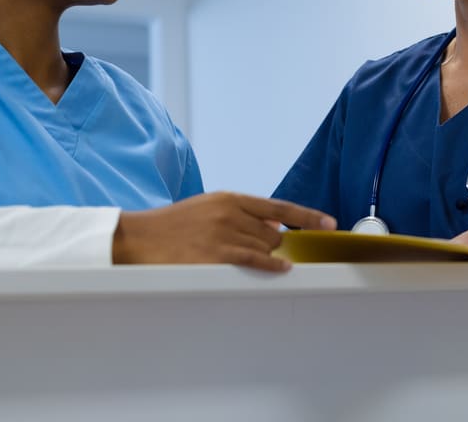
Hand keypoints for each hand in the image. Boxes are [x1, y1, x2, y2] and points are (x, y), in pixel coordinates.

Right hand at [112, 192, 335, 270]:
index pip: (279, 206)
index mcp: (229, 199)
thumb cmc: (172, 226)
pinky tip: (283, 268)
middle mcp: (230, 213)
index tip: (329, 223)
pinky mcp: (215, 255)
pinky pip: (254, 260)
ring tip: (247, 261)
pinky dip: (272, 265)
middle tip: (265, 254)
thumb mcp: (208, 209)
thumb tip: (272, 229)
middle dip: (276, 246)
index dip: (307, 216)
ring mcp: (223, 234)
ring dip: (268, 257)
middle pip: (274, 233)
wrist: (138, 238)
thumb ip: (239, 215)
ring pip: (266, 247)